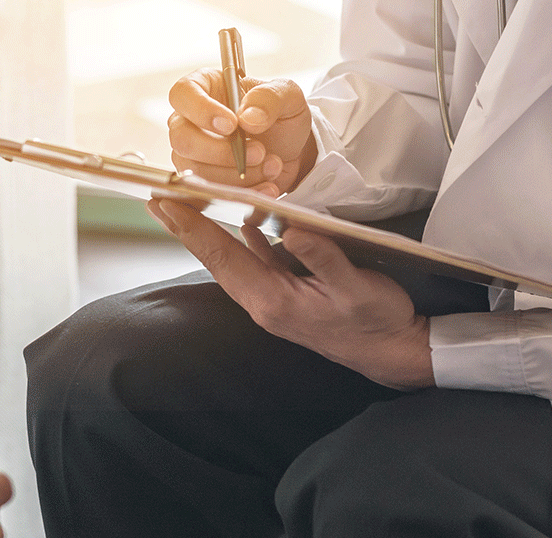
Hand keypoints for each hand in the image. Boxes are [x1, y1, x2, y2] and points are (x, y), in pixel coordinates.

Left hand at [147, 199, 433, 390]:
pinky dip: (244, 239)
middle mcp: (264, 301)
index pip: (224, 258)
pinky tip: (242, 221)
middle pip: (218, 258)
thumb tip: (291, 227)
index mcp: (273, 301)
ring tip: (187, 206)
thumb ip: (323, 257)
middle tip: (159, 198)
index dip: (193, 229)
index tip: (165, 204)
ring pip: (233, 259)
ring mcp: (273, 298)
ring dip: (210, 233)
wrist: (393, 352)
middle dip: (187, 228)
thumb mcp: (357, 287)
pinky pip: (257, 261)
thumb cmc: (377, 322)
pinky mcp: (287, 292)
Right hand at [168, 68, 316, 195]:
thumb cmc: (280, 114)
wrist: (291, 148)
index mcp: (204, 88)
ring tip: (272, 166)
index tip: (232, 125)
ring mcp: (192, 154)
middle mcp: (189, 121)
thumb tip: (247, 118)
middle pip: (182, 139)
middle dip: (222, 152)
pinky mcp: (202, 180)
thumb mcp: (287, 95)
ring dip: (238, 175)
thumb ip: (270, 98)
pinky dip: (244, 192)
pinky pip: (210, 193)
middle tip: (259, 152)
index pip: (183, 94)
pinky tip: (267, 184)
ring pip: (196, 171)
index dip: (202, 111)